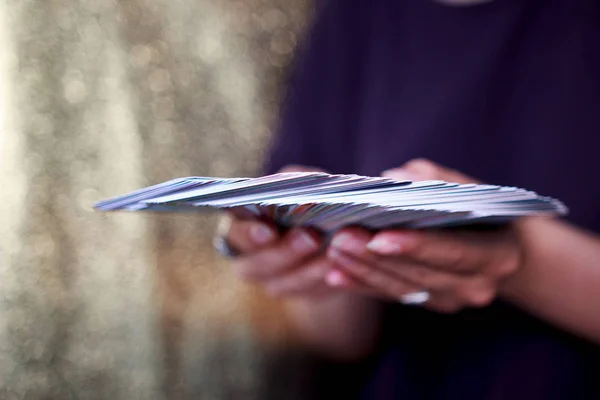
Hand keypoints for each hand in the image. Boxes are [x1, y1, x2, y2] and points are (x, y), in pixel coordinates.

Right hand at [221, 165, 358, 298]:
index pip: (235, 234)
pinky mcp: (302, 295)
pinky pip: (311, 294)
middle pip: (256, 266)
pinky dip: (327, 281)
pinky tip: (342, 268)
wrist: (332, 230)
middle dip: (285, 252)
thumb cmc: (308, 200)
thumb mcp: (301, 185)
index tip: (268, 230)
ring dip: (310, 270)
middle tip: (311, 237)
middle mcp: (251, 260)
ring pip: (285, 285)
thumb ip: (295, 182)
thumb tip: (298, 181)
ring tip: (332, 253)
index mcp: (242, 228)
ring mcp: (274, 283)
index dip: (249, 234)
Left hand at [324, 159, 523, 312]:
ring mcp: (452, 299)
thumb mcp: (469, 188)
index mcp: (497, 254)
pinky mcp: (429, 303)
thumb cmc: (480, 209)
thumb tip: (395, 178)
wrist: (500, 247)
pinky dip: (363, 285)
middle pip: (420, 273)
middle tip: (342, 237)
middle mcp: (477, 285)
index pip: (453, 252)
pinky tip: (336, 275)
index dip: (416, 246)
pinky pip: (392, 296)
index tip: (379, 236)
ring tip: (334, 250)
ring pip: (401, 288)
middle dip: (376, 257)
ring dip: (364, 270)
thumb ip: (436, 180)